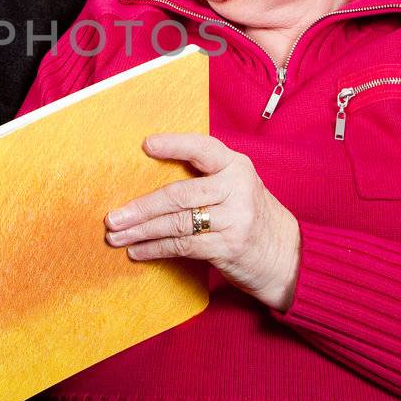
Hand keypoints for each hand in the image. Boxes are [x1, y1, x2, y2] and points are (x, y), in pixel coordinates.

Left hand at [104, 132, 301, 310]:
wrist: (288, 255)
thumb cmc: (250, 217)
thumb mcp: (237, 188)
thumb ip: (205, 180)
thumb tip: (147, 182)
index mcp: (236, 166)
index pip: (202, 148)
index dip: (173, 145)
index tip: (145, 145)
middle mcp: (237, 188)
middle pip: (178, 195)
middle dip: (140, 208)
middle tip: (112, 217)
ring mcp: (234, 219)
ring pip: (176, 224)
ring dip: (141, 232)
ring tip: (116, 236)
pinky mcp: (228, 246)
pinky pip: (182, 246)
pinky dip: (156, 249)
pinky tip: (138, 251)